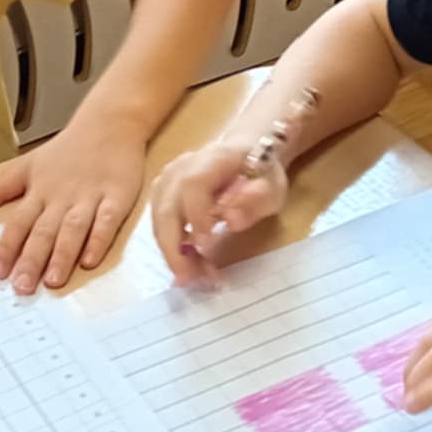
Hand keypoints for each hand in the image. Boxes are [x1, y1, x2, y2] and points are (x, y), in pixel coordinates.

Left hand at [0, 123, 146, 293]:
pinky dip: (98, 240)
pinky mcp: (117, 196)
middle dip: (32, 261)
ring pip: (72, 230)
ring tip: (52, 280)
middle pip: (43, 232)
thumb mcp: (29, 164)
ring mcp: (90, 197)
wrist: (109, 123)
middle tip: (23, 287)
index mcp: (40, 192)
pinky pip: (107, 222)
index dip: (7, 249)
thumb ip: (1, 187)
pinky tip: (90, 260)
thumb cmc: (70, 148)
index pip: (18, 224)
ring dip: (61, 255)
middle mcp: (62, 197)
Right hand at [148, 140, 288, 285]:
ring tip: (195, 277)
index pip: (193, 186)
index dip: (196, 217)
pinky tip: (190, 266)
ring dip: (173, 254)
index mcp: (212, 160)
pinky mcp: (162, 195)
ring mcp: (167, 181)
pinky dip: (173, 249)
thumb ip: (255, 201)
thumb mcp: (272, 186)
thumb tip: (231, 220)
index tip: (206, 247)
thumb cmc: (261, 172)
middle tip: (189, 279)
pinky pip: (160, 225)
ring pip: (159, 222)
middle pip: (165, 208)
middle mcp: (181, 168)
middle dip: (174, 249)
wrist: (244, 151)